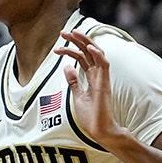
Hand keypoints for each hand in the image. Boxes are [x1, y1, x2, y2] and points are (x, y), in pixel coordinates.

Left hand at [55, 29, 130, 148]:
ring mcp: (102, 78)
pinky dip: (97, 55)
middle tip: (63, 32)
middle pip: (89, 52)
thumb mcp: (77, 95)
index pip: (82, 57)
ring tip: (74, 33)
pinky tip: (88, 47)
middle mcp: (98, 75)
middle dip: (77, 40)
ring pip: (97, 54)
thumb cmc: (91, 116)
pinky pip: (104, 65)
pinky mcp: (105, 84)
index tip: (56, 47)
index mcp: (92, 77)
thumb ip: (73, 81)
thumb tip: (66, 67)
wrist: (100, 130)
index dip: (70, 49)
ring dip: (86, 42)